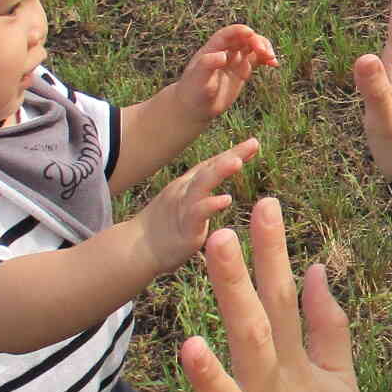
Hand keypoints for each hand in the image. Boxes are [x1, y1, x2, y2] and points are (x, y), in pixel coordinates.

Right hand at [130, 139, 257, 272]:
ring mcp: (183, 206)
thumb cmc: (166, 225)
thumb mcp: (185, 202)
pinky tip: (225, 199)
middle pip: (209, 168)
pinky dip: (210, 204)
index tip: (254, 143)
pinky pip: (197, 213)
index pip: (212, 164)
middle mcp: (185, 190)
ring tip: (237, 161)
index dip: (233, 152)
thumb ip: (203, 192)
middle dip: (231, 154)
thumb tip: (222, 189)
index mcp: (188, 184)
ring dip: (220, 171)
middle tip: (253, 143)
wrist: (137, 248)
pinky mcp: (183, 227)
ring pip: (202, 184)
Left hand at [178, 24, 278, 122]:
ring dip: (264, 48)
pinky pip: (257, 60)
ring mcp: (235, 60)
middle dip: (256, 41)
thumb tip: (222, 55)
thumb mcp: (198, 79)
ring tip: (271, 58)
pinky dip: (266, 59)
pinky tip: (274, 64)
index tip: (251, 34)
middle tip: (265, 52)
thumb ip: (208, 65)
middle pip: (244, 38)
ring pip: (253, 47)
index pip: (228, 34)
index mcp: (212, 49)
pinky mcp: (242, 71)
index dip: (240, 31)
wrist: (195, 107)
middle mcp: (225, 52)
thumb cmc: (193, 92)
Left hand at [182, 200, 373, 391]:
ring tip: (192, 344)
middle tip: (215, 238)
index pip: (281, 299)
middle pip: (252, 333)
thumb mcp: (341, 378)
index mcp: (294, 366)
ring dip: (213, 375)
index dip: (272, 253)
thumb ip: (326, 323)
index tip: (263, 204)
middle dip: (234, 287)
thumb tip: (315, 269)